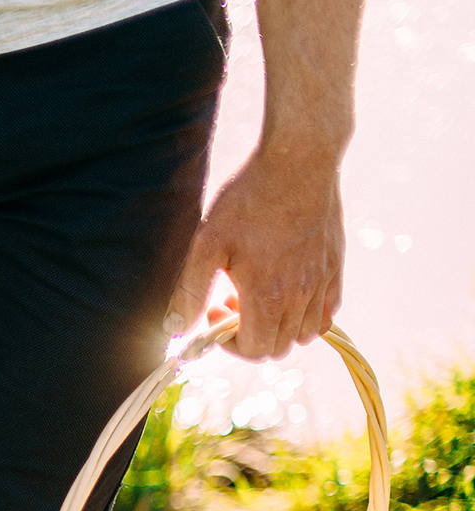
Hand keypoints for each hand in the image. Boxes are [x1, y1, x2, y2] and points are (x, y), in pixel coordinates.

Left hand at [167, 147, 344, 360]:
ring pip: (305, 334)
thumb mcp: (207, 242)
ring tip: (259, 294)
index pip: (255, 350)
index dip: (229, 343)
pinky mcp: (336, 266)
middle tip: (232, 299)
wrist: (299, 160)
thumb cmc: (249, 199)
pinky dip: (307, 315)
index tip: (216, 309)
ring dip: (278, 327)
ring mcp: (323, 281)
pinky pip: (328, 311)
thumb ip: (189, 291)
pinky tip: (288, 290)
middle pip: (279, 348)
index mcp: (268, 295)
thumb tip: (174, 329)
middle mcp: (301, 295)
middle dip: (250, 335)